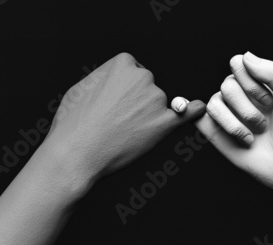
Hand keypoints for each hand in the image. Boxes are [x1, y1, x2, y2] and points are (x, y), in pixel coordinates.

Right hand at [43, 52, 204, 185]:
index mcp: (123, 63)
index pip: (133, 70)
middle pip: (147, 86)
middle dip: (135, 101)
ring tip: (121, 132)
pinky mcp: (164, 124)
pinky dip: (193, 111)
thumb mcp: (82, 87)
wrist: (77, 153)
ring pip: (157, 104)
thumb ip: (106, 77)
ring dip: (145, 115)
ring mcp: (156, 101)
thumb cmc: (74, 122)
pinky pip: (185, 115)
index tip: (112, 101)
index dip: (123, 88)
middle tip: (114, 120)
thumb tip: (118, 79)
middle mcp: (144, 77)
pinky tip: (198, 108)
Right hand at [195, 52, 272, 192]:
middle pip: (227, 84)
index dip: (251, 81)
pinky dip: (206, 120)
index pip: (239, 63)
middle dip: (247, 108)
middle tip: (265, 124)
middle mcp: (240, 95)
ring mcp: (227, 113)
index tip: (271, 101)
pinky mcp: (215, 131)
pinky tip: (226, 130)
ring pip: (214, 102)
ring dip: (235, 123)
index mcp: (259, 81)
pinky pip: (199, 117)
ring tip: (253, 136)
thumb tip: (245, 56)